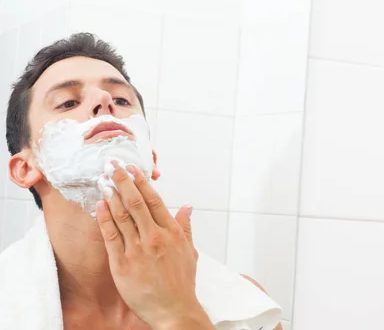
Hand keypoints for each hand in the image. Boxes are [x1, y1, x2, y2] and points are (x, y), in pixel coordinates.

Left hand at [95, 163, 212, 329]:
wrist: (174, 310)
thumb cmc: (182, 283)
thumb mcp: (190, 251)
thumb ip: (186, 227)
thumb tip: (187, 207)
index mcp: (172, 233)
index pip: (154, 201)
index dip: (141, 183)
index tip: (132, 169)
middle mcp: (155, 238)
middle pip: (136, 203)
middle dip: (123, 181)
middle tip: (113, 166)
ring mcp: (138, 251)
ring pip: (123, 216)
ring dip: (112, 195)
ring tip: (104, 180)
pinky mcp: (122, 265)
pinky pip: (111, 236)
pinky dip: (105, 218)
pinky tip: (100, 205)